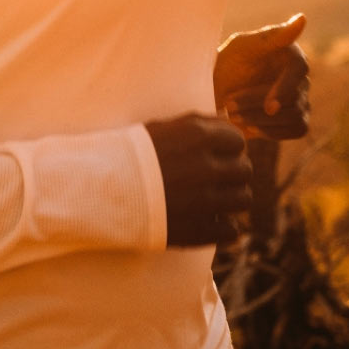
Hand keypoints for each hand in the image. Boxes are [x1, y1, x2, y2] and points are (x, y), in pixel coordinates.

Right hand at [144, 113, 251, 247]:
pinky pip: (232, 230)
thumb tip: (227, 117)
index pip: (237, 140)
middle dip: (233, 172)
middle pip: (245, 170)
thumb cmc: (131, 155)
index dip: (229, 147)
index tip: (220, 154)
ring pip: (243, 199)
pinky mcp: (199, 230)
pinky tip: (210, 220)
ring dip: (232, 198)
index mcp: (197, 137)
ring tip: (214, 199)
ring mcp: (205, 201)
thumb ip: (198, 123)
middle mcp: (206, 167)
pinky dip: (224, 226)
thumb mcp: (162, 128)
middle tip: (217, 178)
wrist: (103, 191)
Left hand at [214, 13, 309, 141]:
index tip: (269, 107)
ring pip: (295, 116)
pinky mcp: (298, 119)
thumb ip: (272, 37)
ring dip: (262, 121)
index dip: (285, 88)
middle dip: (259, 106)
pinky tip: (248, 126)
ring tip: (233, 117)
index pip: (299, 70)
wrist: (216, 90)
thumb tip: (302, 18)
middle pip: (294, 98)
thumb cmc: (228, 63)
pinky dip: (271, 132)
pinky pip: (296, 130)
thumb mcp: (242, 46)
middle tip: (230, 108)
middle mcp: (302, 76)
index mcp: (291, 53)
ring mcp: (302, 99)